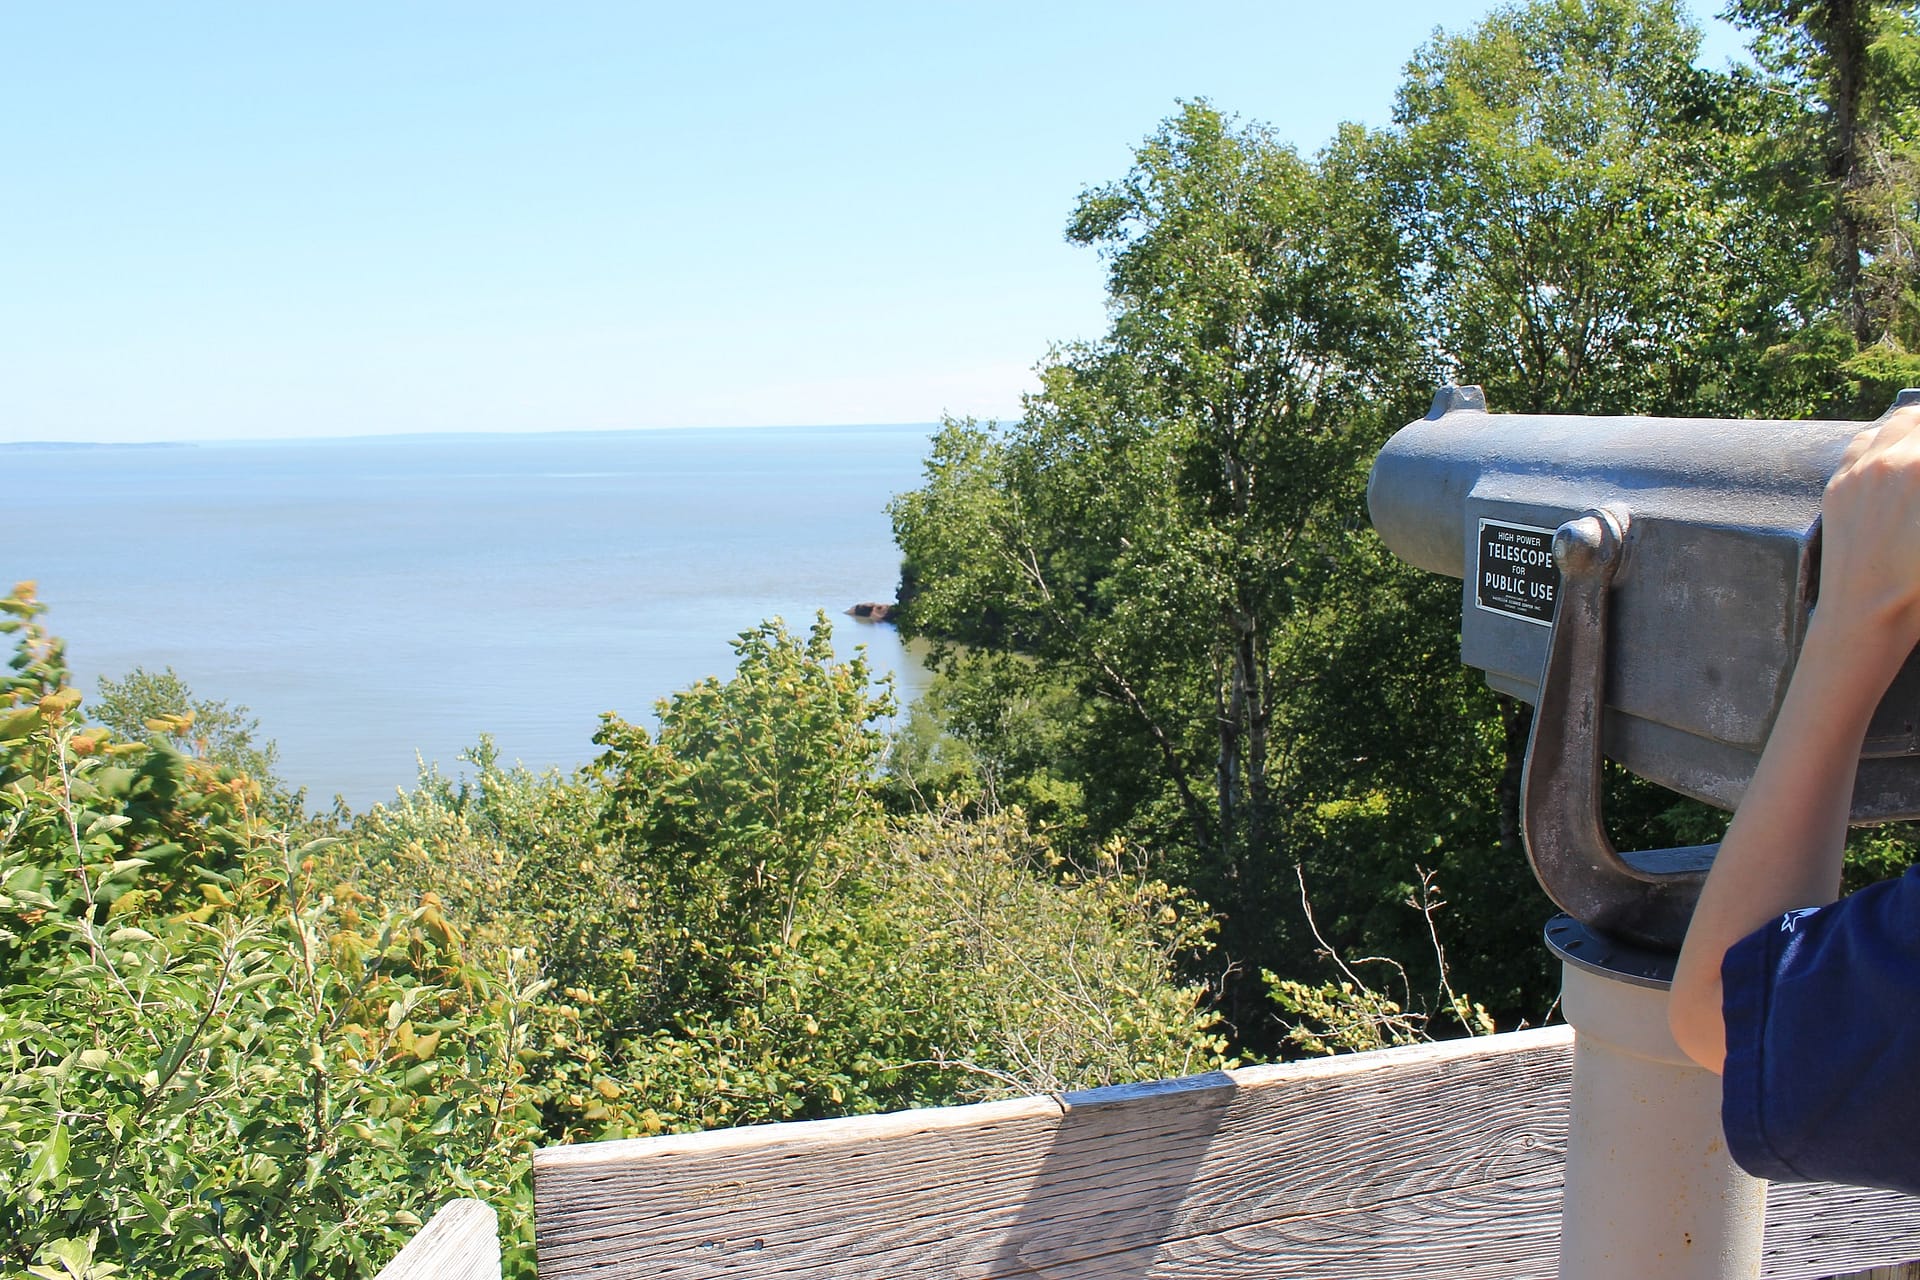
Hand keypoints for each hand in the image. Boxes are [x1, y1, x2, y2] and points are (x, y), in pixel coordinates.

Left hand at [1814, 406, 1919, 664]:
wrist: (1865, 612)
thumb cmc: (1919, 585)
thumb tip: (1918, 475)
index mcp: (1919, 469)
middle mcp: (1888, 462)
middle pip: (1918, 418)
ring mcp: (1857, 471)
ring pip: (1895, 424)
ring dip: (1914, 430)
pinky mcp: (1837, 486)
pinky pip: (1863, 444)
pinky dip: (1884, 442)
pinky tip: (1896, 459)